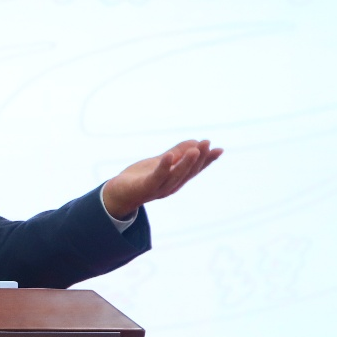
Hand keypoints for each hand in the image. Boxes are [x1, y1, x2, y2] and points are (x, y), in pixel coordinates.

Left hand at [101, 140, 222, 219]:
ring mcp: (158, 188)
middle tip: (207, 143)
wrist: (117, 194)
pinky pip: (156, 177)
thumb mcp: (160, 162)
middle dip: (199, 158)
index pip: (194, 169)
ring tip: (195, 149)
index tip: (219, 149)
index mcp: (176, 180)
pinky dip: (163, 167)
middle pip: (188, 172)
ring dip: (185, 163)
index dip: (207, 160)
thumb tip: (195, 142)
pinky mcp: (144, 188)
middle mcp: (171, 186)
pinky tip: (168, 156)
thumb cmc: (140, 178)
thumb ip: (176, 153)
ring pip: (175, 175)